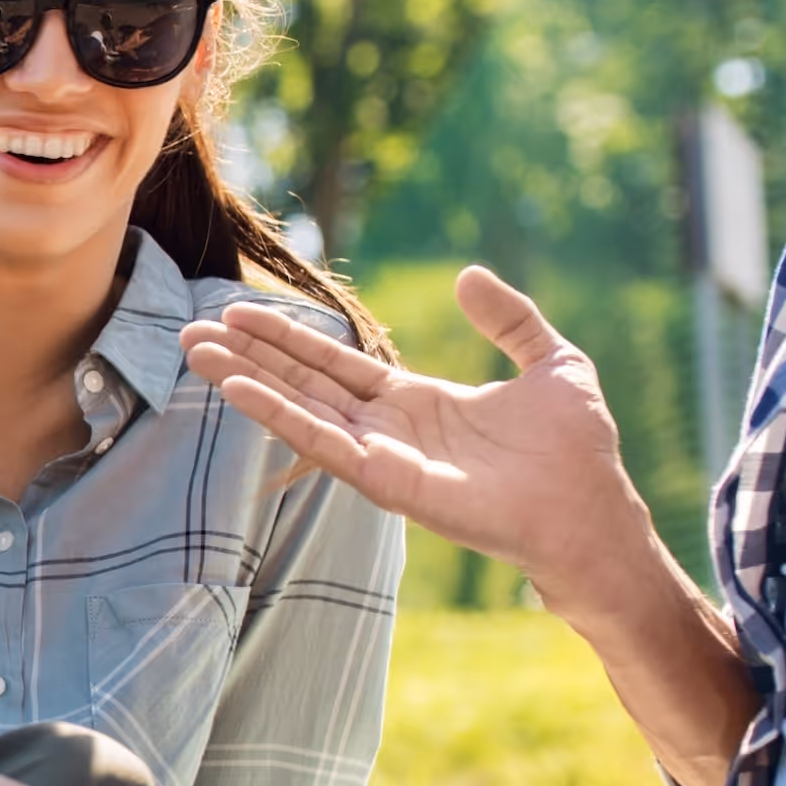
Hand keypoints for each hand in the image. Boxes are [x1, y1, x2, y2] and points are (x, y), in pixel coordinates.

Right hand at [179, 268, 660, 601]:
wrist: (592, 510)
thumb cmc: (579, 450)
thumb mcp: (552, 361)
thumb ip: (509, 318)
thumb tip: (468, 274)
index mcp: (416, 401)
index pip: (336, 363)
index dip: (290, 337)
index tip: (240, 311)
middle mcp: (387, 429)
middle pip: (302, 382)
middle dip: (250, 355)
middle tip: (194, 328)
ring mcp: (382, 457)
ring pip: (300, 410)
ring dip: (247, 382)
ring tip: (198, 353)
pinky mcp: (385, 482)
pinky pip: (322, 443)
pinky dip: (279, 415)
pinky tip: (240, 390)